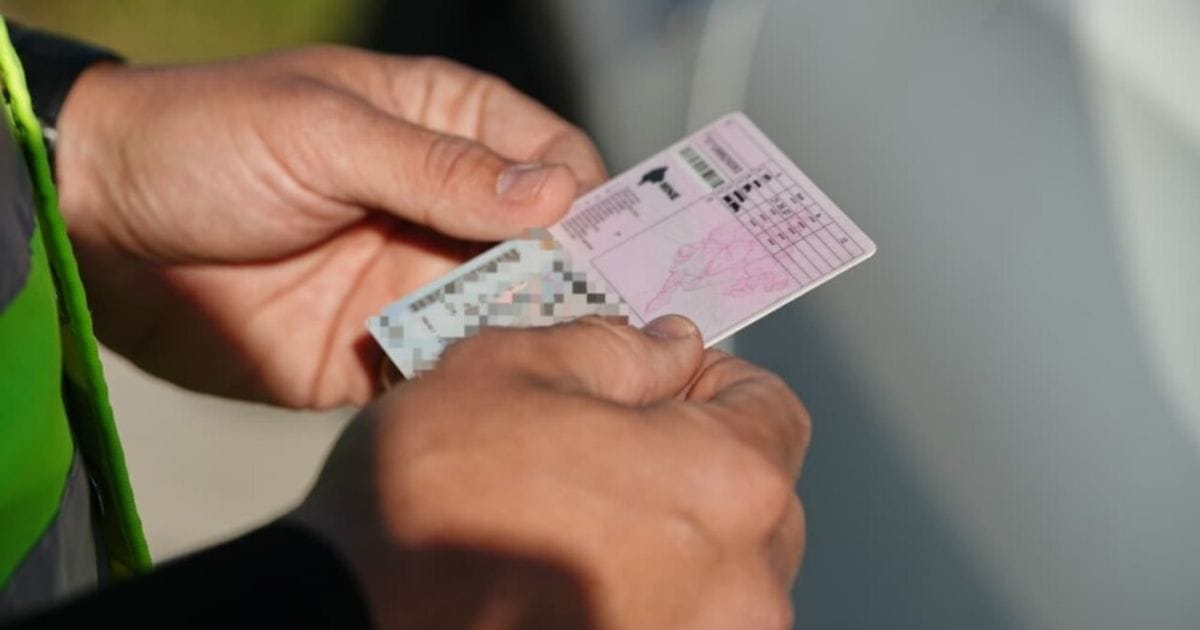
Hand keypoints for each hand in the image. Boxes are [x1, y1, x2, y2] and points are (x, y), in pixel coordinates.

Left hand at [55, 47, 604, 407]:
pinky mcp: (378, 346)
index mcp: (440, 126)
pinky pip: (447, 364)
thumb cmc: (205, 142)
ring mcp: (412, 279)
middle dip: (579, 275)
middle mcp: (440, 206)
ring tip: (565, 362)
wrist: (101, 232)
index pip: (549, 154)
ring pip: (507, 309)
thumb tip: (557, 192)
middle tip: (613, 317)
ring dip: (533, 332)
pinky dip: (472, 377)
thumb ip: (437, 167)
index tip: (618, 242)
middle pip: (543, 241)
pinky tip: (495, 392)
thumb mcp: (323, 132)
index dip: (590, 194)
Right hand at [291, 316, 809, 628]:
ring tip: (584, 521)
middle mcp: (743, 584)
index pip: (774, 410)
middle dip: (699, 461)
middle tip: (617, 447)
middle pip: (758, 497)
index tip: (669, 383)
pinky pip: (683, 621)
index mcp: (726, 484)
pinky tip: (576, 576)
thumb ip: (615, 349)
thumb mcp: (512, 371)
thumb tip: (667, 348)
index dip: (717, 382)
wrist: (351, 621)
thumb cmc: (430, 506)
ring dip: (677, 538)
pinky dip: (652, 596)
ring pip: (725, 573)